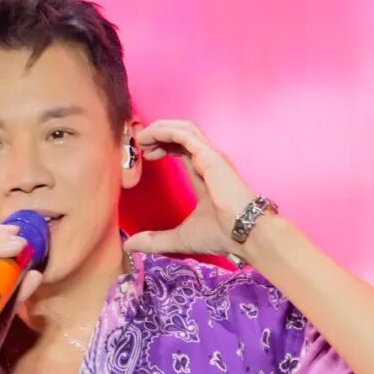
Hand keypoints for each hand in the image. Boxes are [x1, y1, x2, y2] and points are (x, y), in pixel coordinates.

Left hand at [125, 119, 265, 257]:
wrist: (243, 234)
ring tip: (142, 137)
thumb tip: (129, 245)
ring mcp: (210, 156)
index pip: (181, 149)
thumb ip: (154, 240)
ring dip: (160, 128)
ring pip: (183, 129)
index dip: (162, 146)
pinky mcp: (209, 156)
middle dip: (158, 134)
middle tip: (139, 143)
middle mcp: (208, 161)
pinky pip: (185, 134)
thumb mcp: (179, 238)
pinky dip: (166, 131)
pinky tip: (151, 137)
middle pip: (181, 134)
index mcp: (203, 174)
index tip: (145, 154)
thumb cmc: (221, 235)